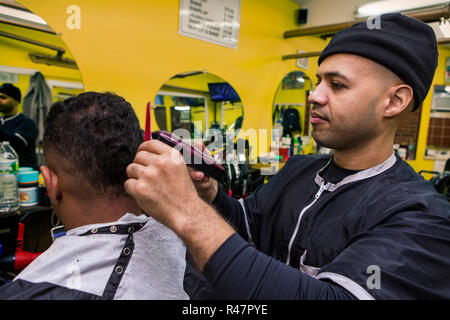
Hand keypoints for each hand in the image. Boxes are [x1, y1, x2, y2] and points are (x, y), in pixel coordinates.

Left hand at [125, 140, 234, 269]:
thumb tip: (146, 151)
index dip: (143, 149)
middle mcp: (160, 163)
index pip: (150, 143)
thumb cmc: (183, 193)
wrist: (186, 213)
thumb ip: (166, 159)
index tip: (142, 154)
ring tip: (146, 187)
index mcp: (171, 156)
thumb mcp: (181, 169)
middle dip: (139, 165)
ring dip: (135, 177)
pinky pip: (128, 184)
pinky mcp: (140, 188)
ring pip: (131, 169)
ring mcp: (149, 175)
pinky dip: (133, 190)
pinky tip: (144, 195)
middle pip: (138, 156)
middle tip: (146, 177)